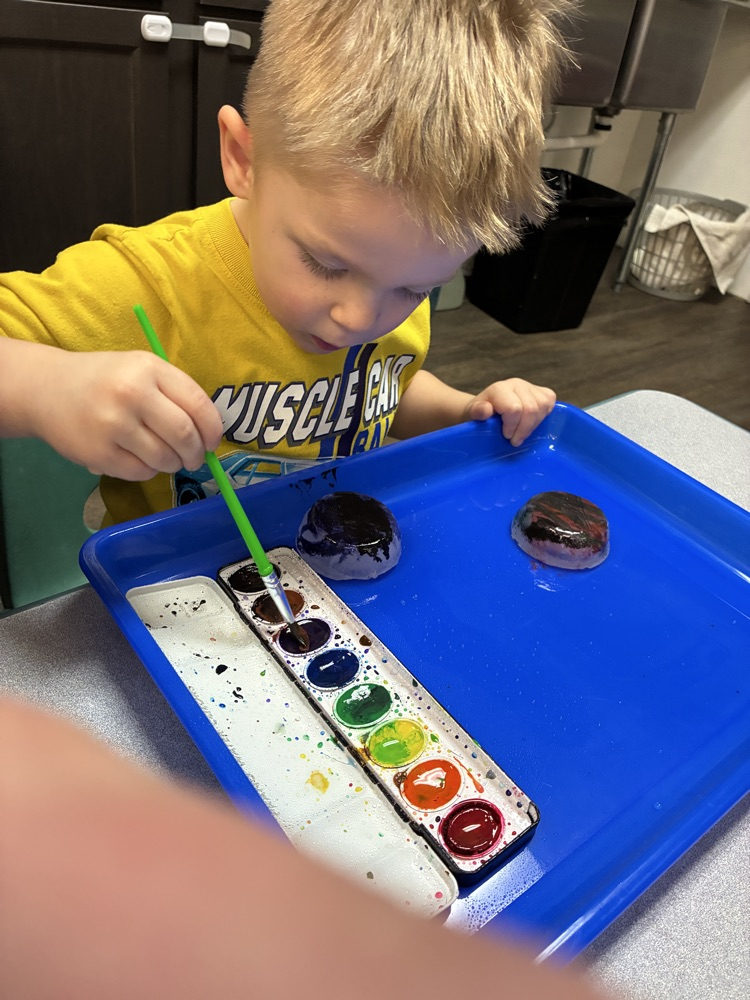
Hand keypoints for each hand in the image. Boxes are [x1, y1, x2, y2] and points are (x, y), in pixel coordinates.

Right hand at [29, 348, 223, 479]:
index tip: (213, 443)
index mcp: (149, 369)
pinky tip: (138, 458)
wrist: (45, 389)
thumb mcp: (141, 370)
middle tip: (194, 459)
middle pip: (184, 435)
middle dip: (196, 453)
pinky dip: (148, 471)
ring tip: (165, 457)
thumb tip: (209, 435)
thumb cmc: (104, 380)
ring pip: (165, 458)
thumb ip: (175, 395)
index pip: (198, 405)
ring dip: (172, 464)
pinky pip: (141, 472)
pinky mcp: (98, 453)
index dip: (213, 430)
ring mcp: (113, 424)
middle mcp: (132, 393)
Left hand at [463, 378, 554, 445]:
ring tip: (522, 432)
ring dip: (533, 425)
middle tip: (515, 440)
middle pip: (531, 409)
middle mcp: (516, 384)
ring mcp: (531, 387)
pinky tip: (532, 423)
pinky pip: (550, 403)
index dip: (511, 426)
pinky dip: (543, 417)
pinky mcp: (542, 392)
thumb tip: (486, 410)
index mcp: (499, 389)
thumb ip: (477, 412)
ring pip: (543, 406)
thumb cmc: (480, 414)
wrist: (487, 408)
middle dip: (524, 429)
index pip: (514, 408)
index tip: (505, 435)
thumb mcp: (472, 414)